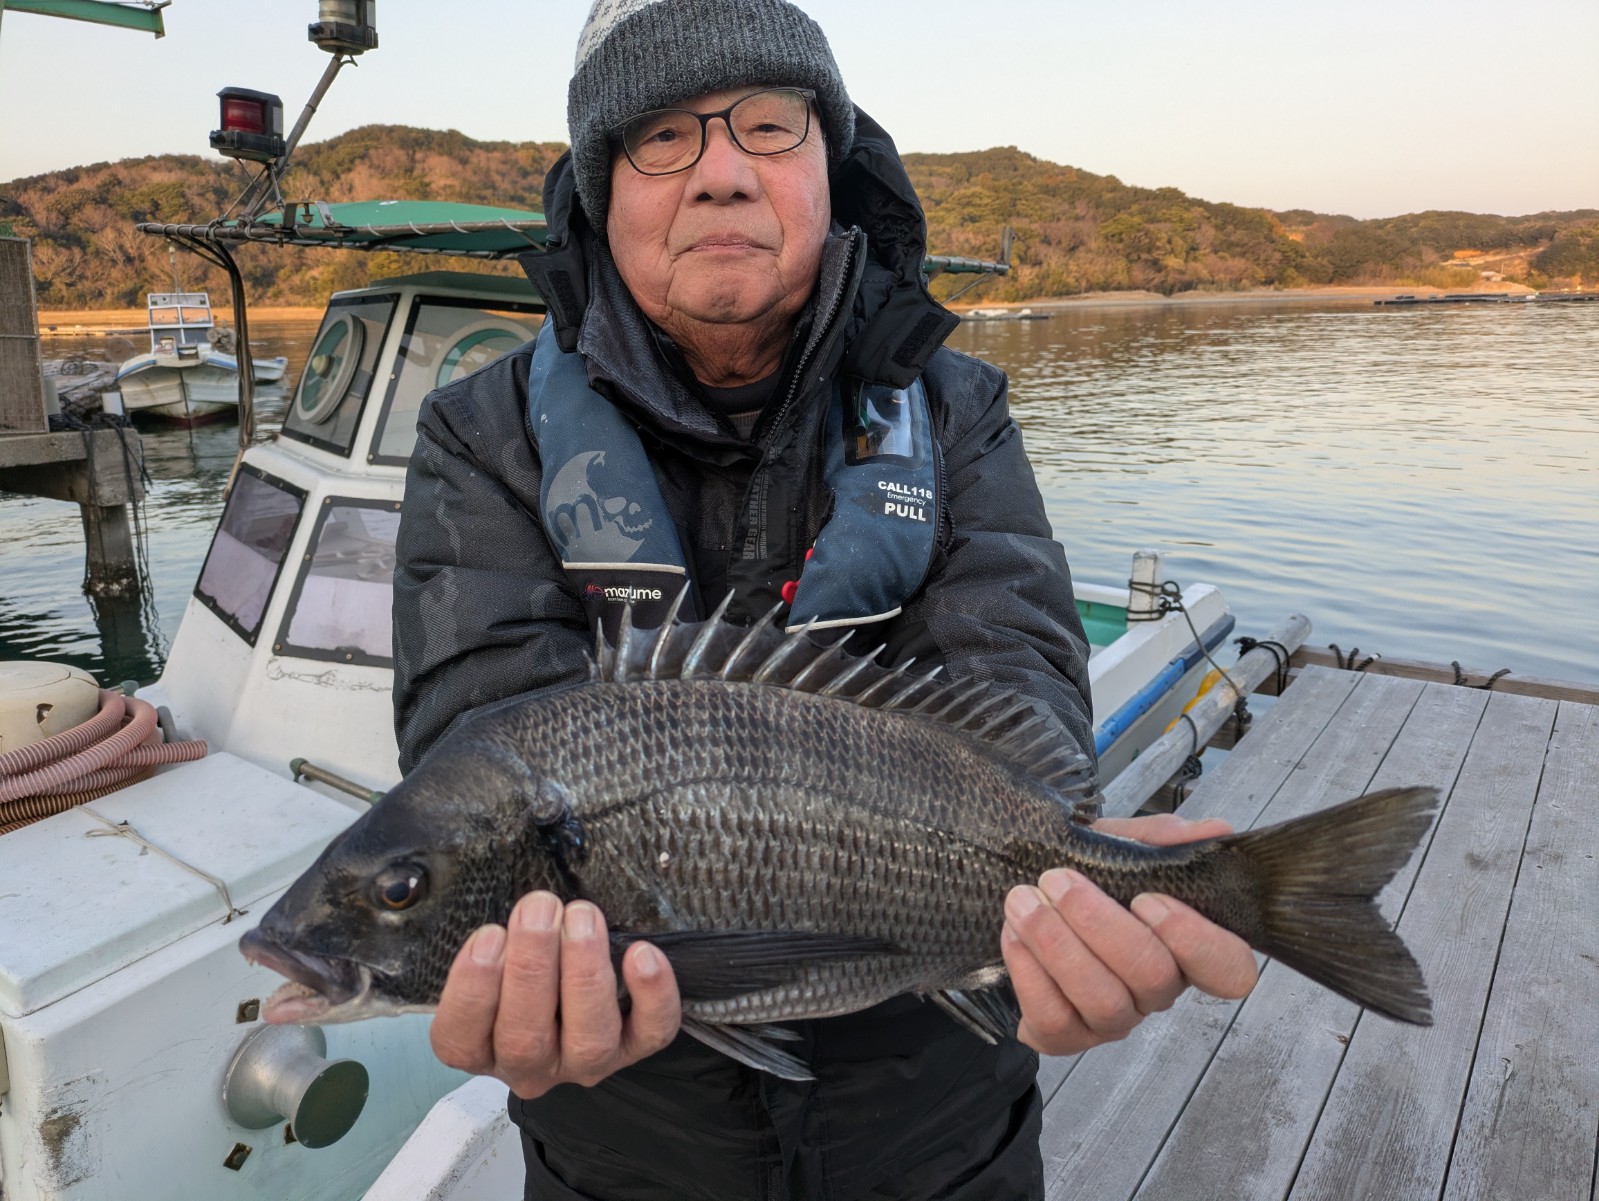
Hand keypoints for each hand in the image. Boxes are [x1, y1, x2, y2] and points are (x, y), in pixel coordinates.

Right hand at [428, 891, 680, 1097]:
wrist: (572, 983)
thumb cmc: (521, 963)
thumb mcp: (494, 956)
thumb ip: (495, 944)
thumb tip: (515, 910)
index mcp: (482, 1048)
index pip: (462, 1039)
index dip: (473, 990)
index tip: (489, 935)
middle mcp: (530, 1066)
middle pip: (525, 1038)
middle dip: (531, 967)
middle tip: (539, 908)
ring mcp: (584, 1063)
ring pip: (588, 1041)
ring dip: (584, 974)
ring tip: (582, 918)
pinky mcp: (634, 1049)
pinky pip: (651, 1032)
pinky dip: (652, 996)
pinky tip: (641, 953)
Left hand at [1002, 813, 1258, 1056]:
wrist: (1022, 896)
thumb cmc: (1083, 875)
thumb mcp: (1119, 844)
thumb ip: (1161, 839)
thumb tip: (1213, 831)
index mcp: (1185, 946)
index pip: (1229, 969)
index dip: (1196, 941)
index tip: (1146, 898)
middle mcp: (1156, 991)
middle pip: (1153, 977)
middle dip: (1099, 923)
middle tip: (1056, 879)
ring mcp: (1113, 1020)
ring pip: (1104, 1002)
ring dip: (1057, 945)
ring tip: (1023, 900)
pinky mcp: (1066, 1036)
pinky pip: (1056, 1021)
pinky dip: (1030, 975)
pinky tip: (1013, 936)